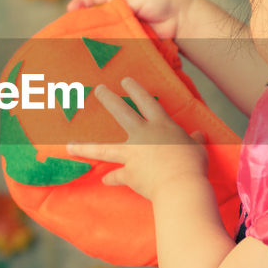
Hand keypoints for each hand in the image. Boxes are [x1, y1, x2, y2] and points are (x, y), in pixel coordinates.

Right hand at [66, 0, 195, 40]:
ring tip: (80, 45)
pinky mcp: (131, 40)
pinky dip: (108, 48)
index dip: (81, 2)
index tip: (69, 11)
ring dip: (95, 38)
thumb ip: (115, 5)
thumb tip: (96, 17)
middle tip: (69, 33)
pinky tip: (99, 53)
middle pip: (97, 17)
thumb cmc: (161, 0)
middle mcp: (120, 10)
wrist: (182, 20)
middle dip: (84, 24)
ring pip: (105, 32)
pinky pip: (116, 44)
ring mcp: (125, 27)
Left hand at [66, 76, 208, 201]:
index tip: (125, 80)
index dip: (136, 90)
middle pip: (121, 113)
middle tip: (98, 90)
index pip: (146, 102)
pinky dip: (112, 178)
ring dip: (86, 146)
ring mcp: (133, 155)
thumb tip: (198, 135)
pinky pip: (117, 176)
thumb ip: (194, 141)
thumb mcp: (197, 149)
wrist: (180, 186)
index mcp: (162, 126)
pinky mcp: (129, 174)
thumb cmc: (192, 166)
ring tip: (69, 145)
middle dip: (108, 99)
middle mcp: (143, 136)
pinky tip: (105, 180)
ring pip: (104, 148)